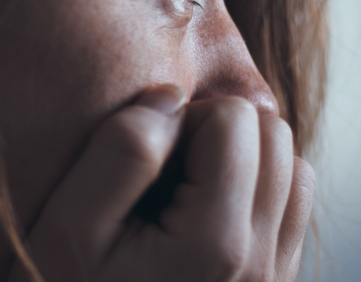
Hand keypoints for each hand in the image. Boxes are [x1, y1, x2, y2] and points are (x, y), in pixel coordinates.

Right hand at [9, 85, 314, 281]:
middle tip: (155, 178)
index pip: (235, 119)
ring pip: (293, 168)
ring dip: (239, 162)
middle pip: (275, 137)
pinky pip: (292, 208)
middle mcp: (261, 265)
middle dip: (215, 135)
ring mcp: (274, 281)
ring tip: (176, 196)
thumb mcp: (67, 227)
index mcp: (215, 245)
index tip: (138, 166)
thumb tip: (171, 96)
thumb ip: (122, 152)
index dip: (180, 121)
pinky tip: (196, 216)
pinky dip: (253, 194)